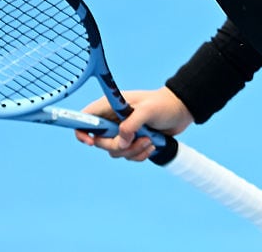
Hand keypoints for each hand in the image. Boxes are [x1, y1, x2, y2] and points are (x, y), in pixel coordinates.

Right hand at [74, 87, 194, 161]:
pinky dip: (139, 154)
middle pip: (100, 142)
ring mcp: (122, 131)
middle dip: (118, 146)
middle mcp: (113, 120)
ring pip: (115, 151)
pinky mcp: (132, 141)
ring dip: (133, 151)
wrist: (180, 111)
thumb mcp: (147, 110)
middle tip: (136, 139)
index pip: (86, 118)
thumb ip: (131, 125)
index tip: (91, 143)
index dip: (82, 132)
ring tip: (150, 140)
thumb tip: (121, 142)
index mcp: (110, 106)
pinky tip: (152, 145)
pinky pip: (128, 156)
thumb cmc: (163, 104)